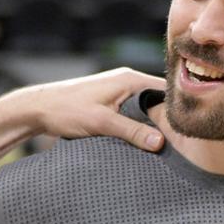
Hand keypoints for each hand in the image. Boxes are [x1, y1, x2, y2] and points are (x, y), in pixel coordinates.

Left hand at [10, 67, 165, 150]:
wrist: (38, 109)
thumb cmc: (66, 110)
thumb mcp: (102, 123)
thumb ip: (131, 131)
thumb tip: (160, 142)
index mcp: (129, 79)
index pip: (165, 90)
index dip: (177, 109)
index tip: (186, 129)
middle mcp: (126, 80)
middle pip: (157, 100)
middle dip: (164, 119)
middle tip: (176, 142)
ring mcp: (117, 90)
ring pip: (144, 107)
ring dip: (149, 123)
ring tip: (160, 143)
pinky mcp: (109, 101)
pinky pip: (131, 111)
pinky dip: (136, 124)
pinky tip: (139, 139)